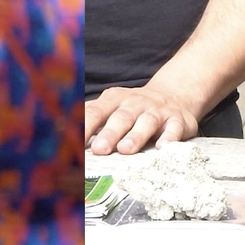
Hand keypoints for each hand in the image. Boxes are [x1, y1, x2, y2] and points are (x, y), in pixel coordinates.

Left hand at [84, 83, 200, 155]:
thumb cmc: (135, 109)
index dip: (84, 126)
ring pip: (146, 122)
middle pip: (121, 118)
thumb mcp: (113, 107)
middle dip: (110, 133)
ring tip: (126, 149)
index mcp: (114, 100)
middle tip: (100, 149)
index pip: (96, 111)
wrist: (174, 95)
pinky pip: (174, 129)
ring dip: (136, 136)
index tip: (73, 142)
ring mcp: (157, 111)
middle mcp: (135, 104)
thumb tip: (66, 139)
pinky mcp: (177, 120)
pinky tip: (163, 148)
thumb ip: (93, 120)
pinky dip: (169, 138)